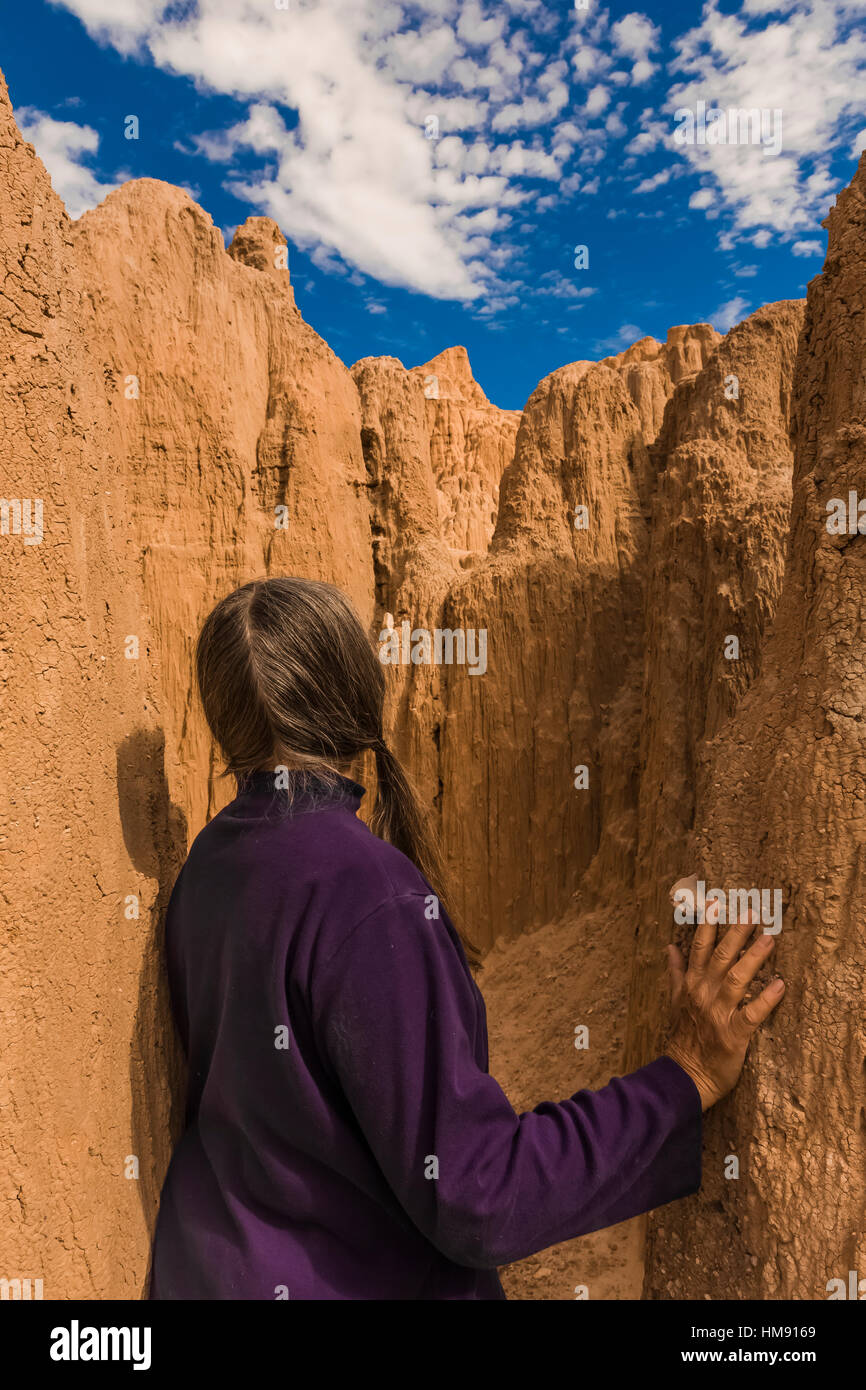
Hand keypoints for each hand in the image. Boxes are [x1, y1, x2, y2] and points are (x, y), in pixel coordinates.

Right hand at [663, 904, 784, 1110]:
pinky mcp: (734, 1034)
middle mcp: (704, 994)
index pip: (699, 948)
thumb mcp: (675, 1000)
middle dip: (735, 933)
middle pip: (720, 956)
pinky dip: (766, 1000)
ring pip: (736, 979)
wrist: (685, 1074)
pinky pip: (752, 1014)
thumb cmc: (684, 1036)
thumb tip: (670, 946)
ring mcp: (719, 1013)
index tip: (717, 903)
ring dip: (753, 958)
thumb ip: (676, 972)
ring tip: (769, 939)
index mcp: (691, 984)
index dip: (707, 925)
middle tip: (750, 911)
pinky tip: (781, 985)